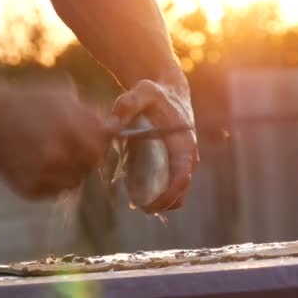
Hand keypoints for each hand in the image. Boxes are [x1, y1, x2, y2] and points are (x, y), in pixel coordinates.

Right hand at [0, 84, 117, 199]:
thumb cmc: (30, 104)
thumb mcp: (64, 99)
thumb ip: (91, 115)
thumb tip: (117, 127)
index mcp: (72, 131)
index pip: (102, 148)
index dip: (98, 143)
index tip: (89, 139)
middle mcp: (60, 155)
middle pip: (90, 166)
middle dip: (85, 157)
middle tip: (69, 146)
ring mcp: (44, 174)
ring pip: (75, 182)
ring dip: (70, 171)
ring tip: (51, 154)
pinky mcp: (31, 189)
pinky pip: (54, 192)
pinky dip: (52, 182)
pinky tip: (37, 164)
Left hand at [112, 77, 198, 212]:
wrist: (169, 89)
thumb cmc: (155, 93)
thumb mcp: (141, 93)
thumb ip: (126, 106)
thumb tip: (109, 127)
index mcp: (184, 142)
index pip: (181, 177)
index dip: (168, 195)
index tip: (149, 205)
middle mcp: (189, 154)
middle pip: (182, 191)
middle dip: (163, 203)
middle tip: (139, 208)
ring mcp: (185, 160)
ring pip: (179, 191)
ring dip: (162, 201)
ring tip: (137, 203)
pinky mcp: (177, 162)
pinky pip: (172, 184)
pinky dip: (160, 193)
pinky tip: (138, 193)